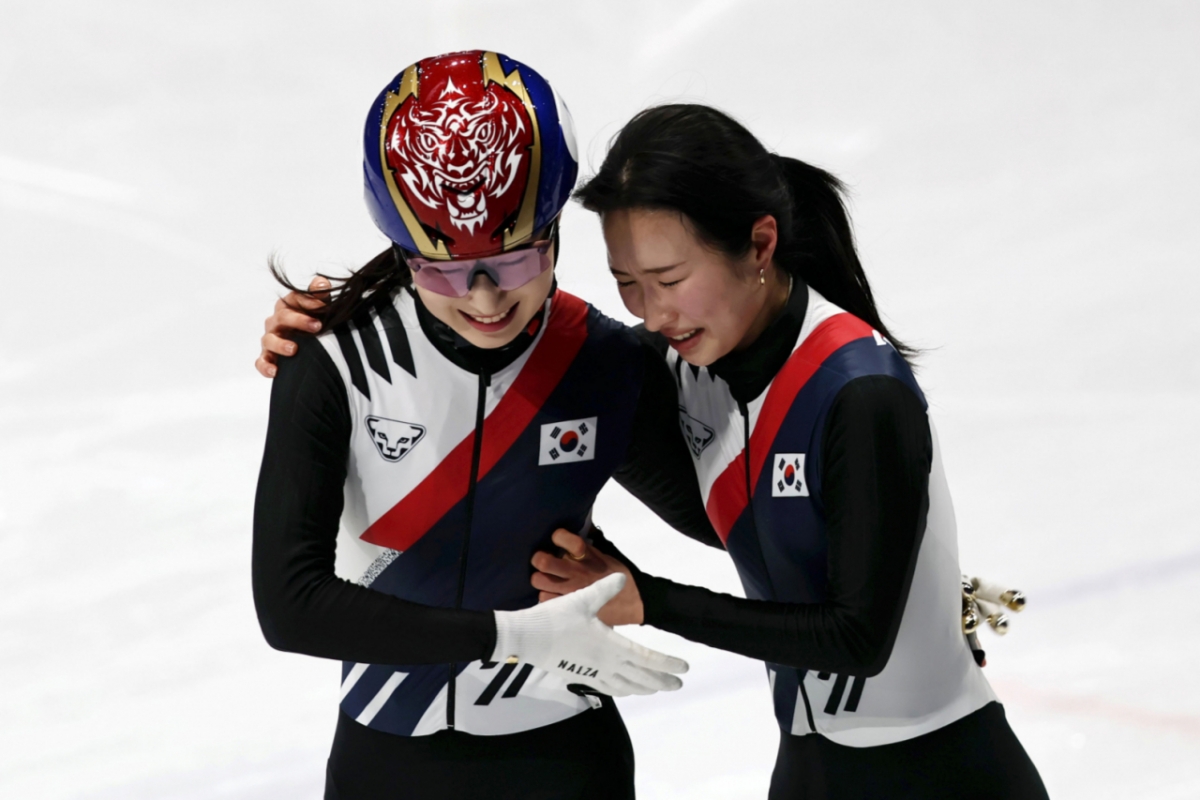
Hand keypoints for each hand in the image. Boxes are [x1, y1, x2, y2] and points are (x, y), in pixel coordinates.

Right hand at [255, 276, 329, 376]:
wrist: (309, 346)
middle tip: (317, 326)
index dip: (308, 301)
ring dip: (280, 344)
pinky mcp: (267, 357)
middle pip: (282, 317)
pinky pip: (261, 362)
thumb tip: (322, 284)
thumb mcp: (320, 309)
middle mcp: (277, 321)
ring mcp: (270, 339)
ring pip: (269, 340)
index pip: (295, 299)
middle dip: (299, 321)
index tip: (323, 305)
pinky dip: (266, 366)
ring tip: (294, 349)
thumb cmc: (313, 323)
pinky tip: (275, 371)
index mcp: (289, 306)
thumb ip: (321, 295)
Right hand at [493, 574, 685, 696]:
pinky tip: (627, 690)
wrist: (527, 638)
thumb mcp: (582, 599)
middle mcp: (606, 662)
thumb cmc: (555, 618)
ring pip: (626, 685)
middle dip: (662, 681)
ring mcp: (593, 672)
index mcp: (610, 644)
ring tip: (658, 688)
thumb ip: (605, 589)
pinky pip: (609, 687)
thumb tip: (623, 578)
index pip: (646, 657)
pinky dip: (623, 689)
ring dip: (645, 687)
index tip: (684, 668)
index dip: (667, 663)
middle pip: (641, 677)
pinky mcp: (581, 676)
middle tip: (679, 685)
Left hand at [531, 529, 643, 625]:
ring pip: (539, 581)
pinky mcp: (570, 607)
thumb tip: (582, 528)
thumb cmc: (620, 576)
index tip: (558, 540)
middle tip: (544, 561)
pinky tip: (554, 595)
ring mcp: (570, 589)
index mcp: (586, 554)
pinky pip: (544, 599)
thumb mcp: (608, 554)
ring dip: (540, 579)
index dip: (557, 536)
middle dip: (539, 559)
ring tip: (547, 579)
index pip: (561, 537)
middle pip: (543, 561)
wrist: (634, 601)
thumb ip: (591, 543)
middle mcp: (575, 570)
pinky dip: (547, 596)